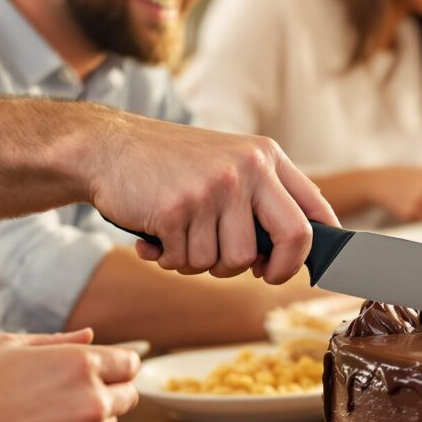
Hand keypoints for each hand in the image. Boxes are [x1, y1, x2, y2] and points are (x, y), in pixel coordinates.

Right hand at [0, 330, 140, 421]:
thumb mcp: (10, 347)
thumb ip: (59, 341)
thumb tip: (91, 337)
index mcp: (82, 367)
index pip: (130, 365)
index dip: (117, 367)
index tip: (106, 372)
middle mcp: (92, 405)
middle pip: (127, 399)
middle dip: (107, 395)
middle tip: (67, 399)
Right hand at [83, 113, 337, 284]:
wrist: (107, 148)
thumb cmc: (172, 164)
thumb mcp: (230, 161)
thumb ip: (264, 196)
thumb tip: (296, 251)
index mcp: (265, 157)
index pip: (313, 210)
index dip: (313, 249)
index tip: (297, 267)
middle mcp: (245, 169)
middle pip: (289, 240)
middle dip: (276, 269)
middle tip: (258, 273)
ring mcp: (211, 189)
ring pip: (230, 261)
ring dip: (203, 262)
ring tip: (183, 237)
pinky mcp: (175, 211)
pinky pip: (186, 262)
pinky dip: (168, 259)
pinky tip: (156, 236)